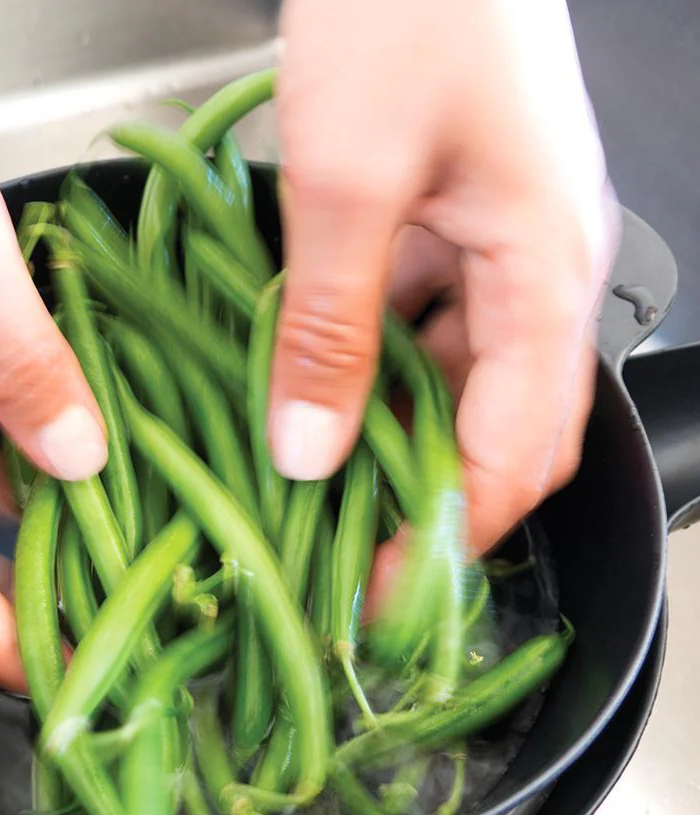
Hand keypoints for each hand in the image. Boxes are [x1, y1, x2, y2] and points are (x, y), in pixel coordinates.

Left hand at [272, 0, 619, 557]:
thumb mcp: (348, 181)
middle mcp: (538, 270)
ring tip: (311, 465)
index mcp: (546, 273)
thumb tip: (311, 447)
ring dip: (385, 425)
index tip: (383, 591)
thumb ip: (330, 326)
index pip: (517, 455)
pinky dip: (369, 357)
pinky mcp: (453, 217)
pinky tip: (311, 369)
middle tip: (339, 536)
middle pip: (494, 426)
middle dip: (420, 491)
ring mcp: (498, 243)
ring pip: (451, 377)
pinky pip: (420, 319)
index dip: (451, 537)